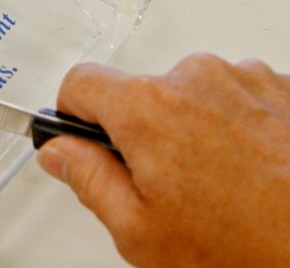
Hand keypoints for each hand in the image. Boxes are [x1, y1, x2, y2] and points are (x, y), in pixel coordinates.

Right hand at [37, 53, 289, 266]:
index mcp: (148, 109)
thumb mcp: (141, 230)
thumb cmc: (247, 248)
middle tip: (164, 186)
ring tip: (219, 183)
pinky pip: (236, 97)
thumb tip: (59, 151)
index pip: (80, 82)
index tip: (82, 137)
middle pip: (139, 93)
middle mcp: (196, 78)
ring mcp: (245, 78)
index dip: (72, 113)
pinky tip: (250, 170)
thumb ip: (88, 179)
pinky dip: (233, 125)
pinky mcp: (282, 88)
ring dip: (191, 128)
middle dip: (140, 132)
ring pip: (189, 95)